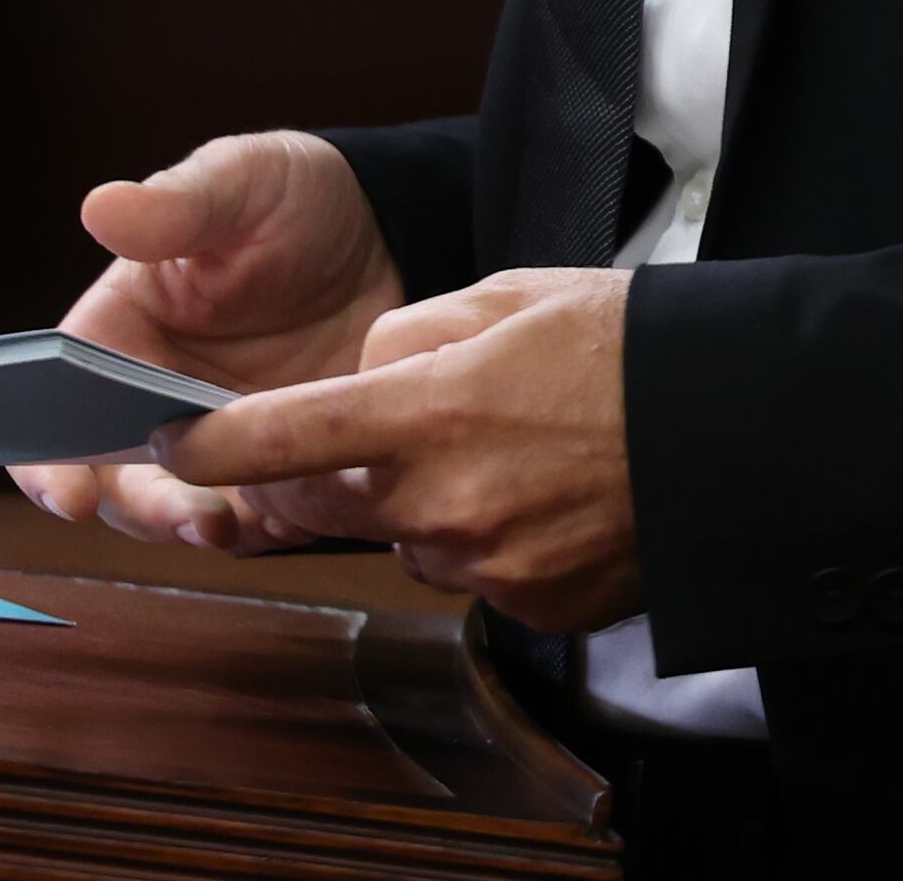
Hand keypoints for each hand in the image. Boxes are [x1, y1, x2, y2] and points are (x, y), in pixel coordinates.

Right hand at [7, 132, 401, 550]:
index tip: (70, 495)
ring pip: (188, 509)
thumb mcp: (238, 184)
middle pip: (121, 481)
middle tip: (191, 517)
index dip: (49, 461)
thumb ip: (176, 206)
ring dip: (203, 527)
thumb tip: (101, 207)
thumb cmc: (291, 198)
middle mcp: (153, 402)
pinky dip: (272, 525)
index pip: (56, 413)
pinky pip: (265, 515)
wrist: (390, 231)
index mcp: (117, 336)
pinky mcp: (282, 464)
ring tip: (233, 526)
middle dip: (145, 510)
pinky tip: (297, 514)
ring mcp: (220, 440)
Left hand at [149, 265, 641, 629]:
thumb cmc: (622, 347)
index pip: (284, 436)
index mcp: (426, 410)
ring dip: (435, 500)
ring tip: (525, 452)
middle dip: (366, 460)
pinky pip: (476, 573)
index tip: (170, 444)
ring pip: (412, 535)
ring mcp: (482, 564)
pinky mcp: (526, 607)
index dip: (213, 445)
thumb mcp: (509, 295)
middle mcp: (440, 501)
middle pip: (346, 495)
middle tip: (446, 417)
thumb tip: (362, 375)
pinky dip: (497, 538)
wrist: (732, 434)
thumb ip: (410, 334)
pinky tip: (555, 497)